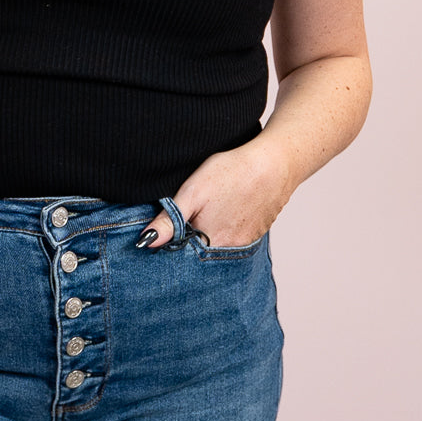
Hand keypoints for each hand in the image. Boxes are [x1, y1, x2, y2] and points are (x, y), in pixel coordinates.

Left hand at [135, 135, 291, 248]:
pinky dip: (228, 228)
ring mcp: (247, 242)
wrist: (275, 163)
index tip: (169, 234)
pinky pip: (236, 237)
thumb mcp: (192, 193)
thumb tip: (146, 243)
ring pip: (220, 245)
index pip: (184, 257)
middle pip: (203, 253)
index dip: (173, 245)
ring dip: (210, 236)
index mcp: (210, 242)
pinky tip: (227, 210)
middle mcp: (230, 249)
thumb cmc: (232, 173)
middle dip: (191, 243)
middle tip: (189, 220)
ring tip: (210, 212)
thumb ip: (169, 221)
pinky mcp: (258, 232)